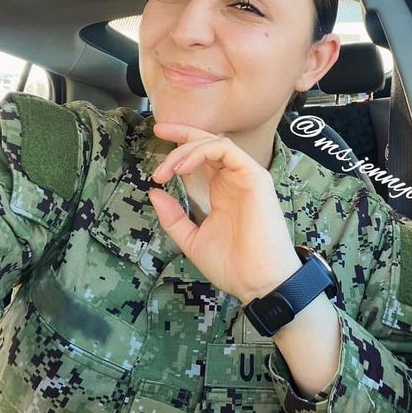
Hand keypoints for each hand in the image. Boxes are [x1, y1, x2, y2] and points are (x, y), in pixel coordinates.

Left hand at [148, 122, 300, 303]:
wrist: (257, 282)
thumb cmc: (231, 265)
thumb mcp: (192, 239)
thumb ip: (173, 217)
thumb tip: (154, 192)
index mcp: (222, 191)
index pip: (201, 157)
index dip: (180, 145)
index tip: (156, 137)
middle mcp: (234, 180)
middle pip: (207, 142)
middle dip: (181, 133)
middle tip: (158, 130)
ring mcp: (245, 177)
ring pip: (214, 143)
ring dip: (186, 150)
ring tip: (166, 169)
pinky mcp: (254, 177)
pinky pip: (226, 150)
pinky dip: (201, 152)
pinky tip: (182, 168)